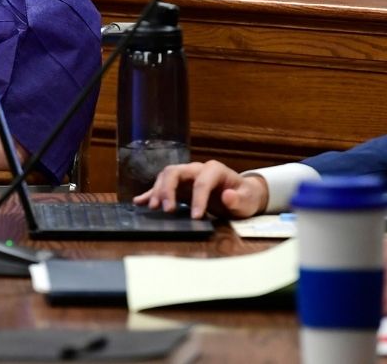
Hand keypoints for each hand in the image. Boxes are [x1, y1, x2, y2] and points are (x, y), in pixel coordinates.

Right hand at [132, 160, 267, 218]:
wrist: (242, 195)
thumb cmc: (245, 196)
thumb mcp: (247, 199)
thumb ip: (238, 199)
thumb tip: (227, 195)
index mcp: (214, 170)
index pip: (201, 182)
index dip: (197, 199)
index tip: (196, 217)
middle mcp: (196, 169)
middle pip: (175, 172)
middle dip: (168, 190)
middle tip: (167, 210)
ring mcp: (186, 176)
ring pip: (165, 177)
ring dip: (158, 191)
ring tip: (153, 208)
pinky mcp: (179, 186)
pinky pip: (162, 186)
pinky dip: (150, 194)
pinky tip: (139, 202)